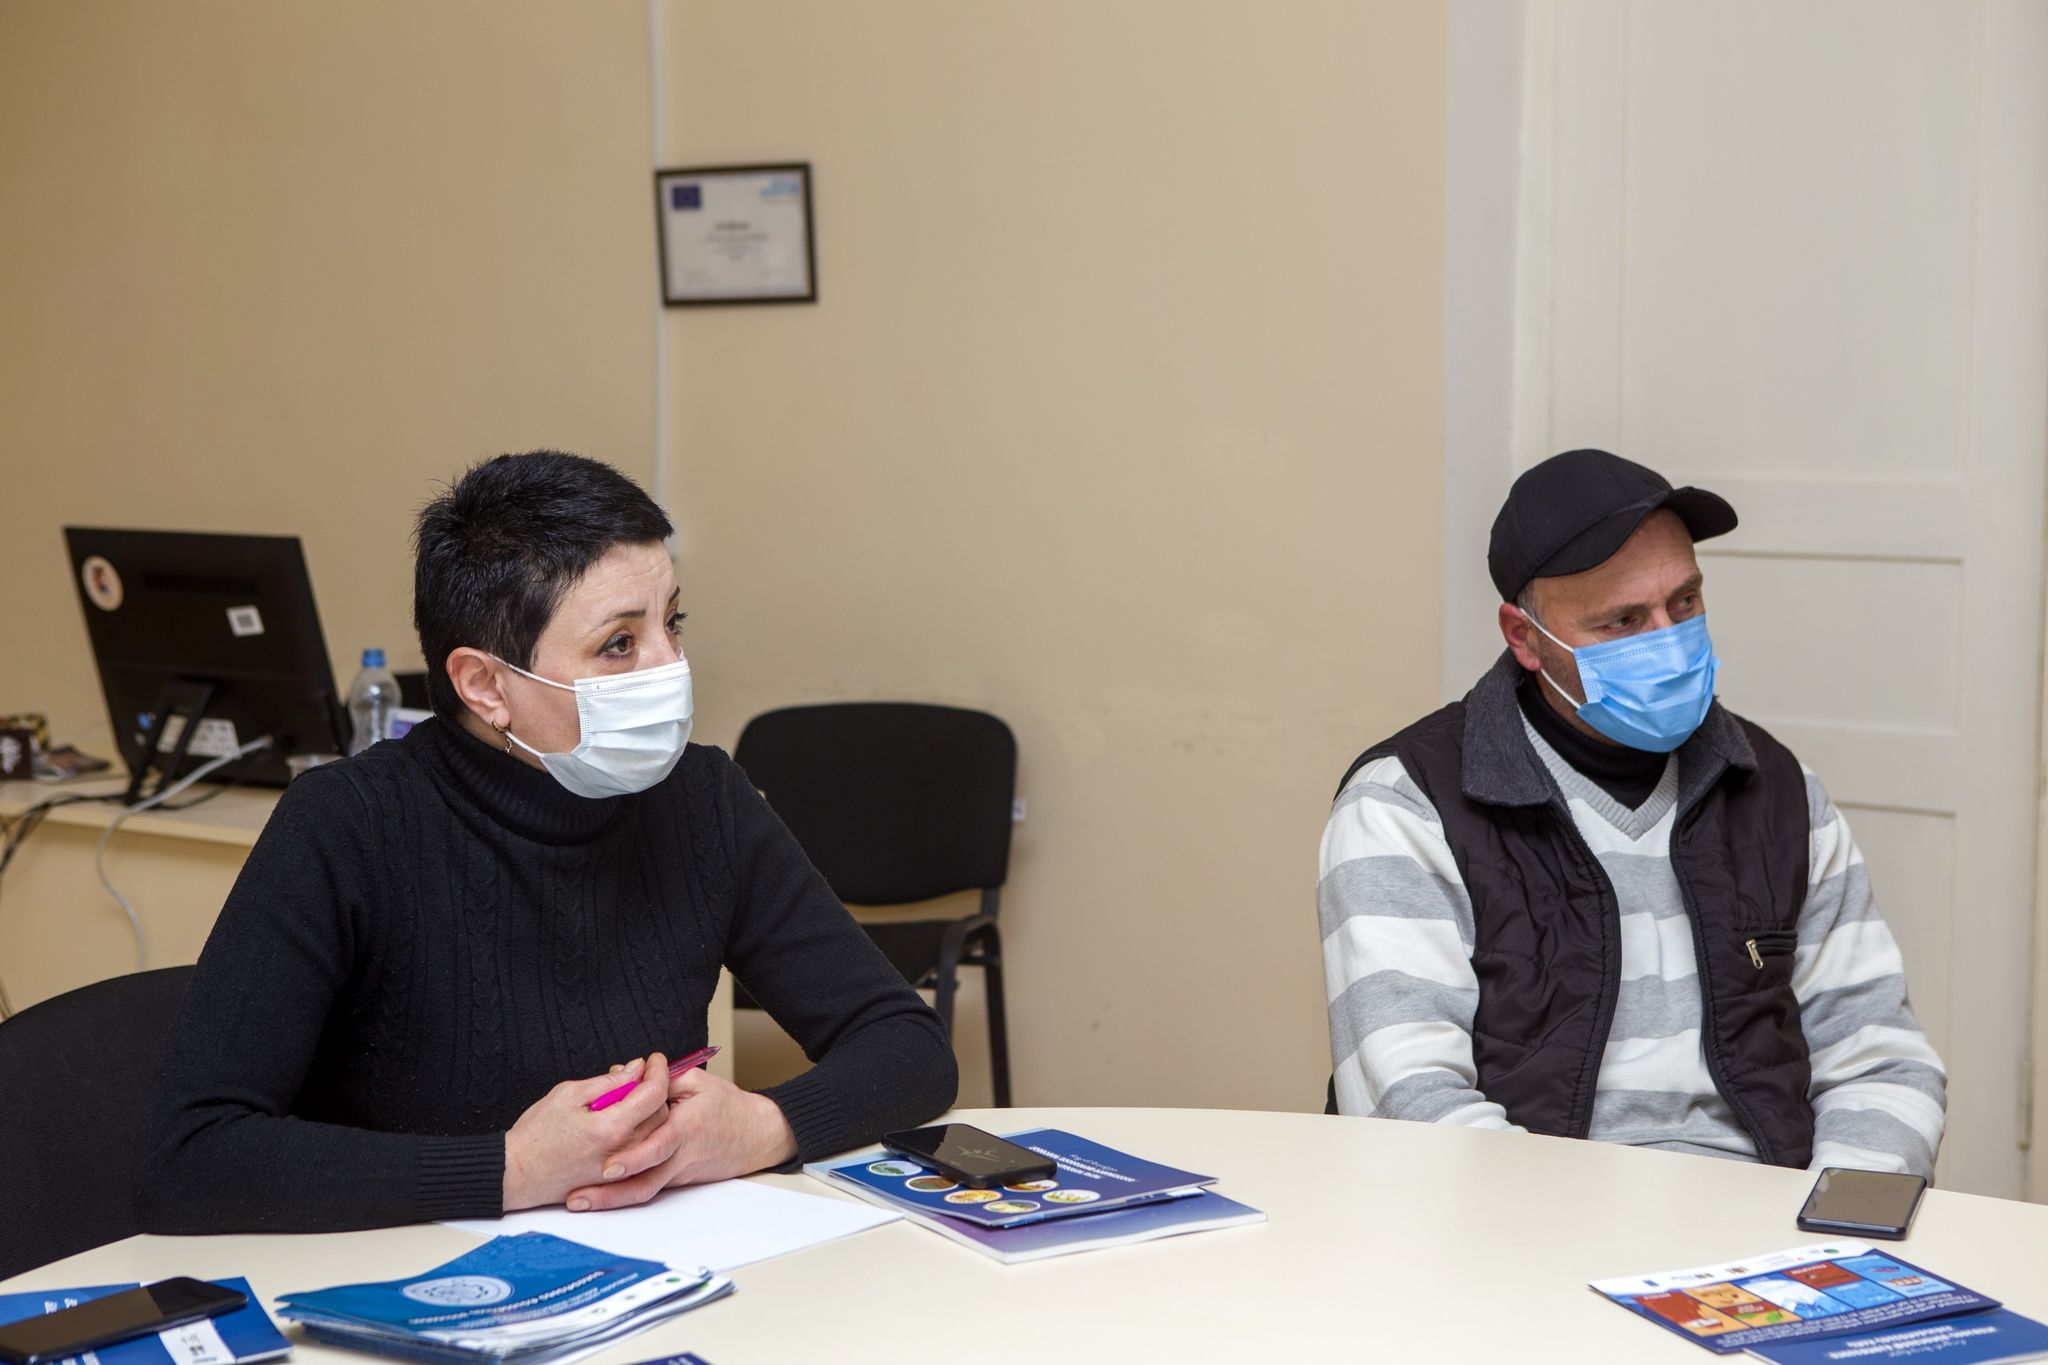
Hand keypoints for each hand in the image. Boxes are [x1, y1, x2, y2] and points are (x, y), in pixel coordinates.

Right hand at [502, 1054, 674, 1211]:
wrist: (515, 1174)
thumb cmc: (535, 1135)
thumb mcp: (568, 1094)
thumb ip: (608, 1082)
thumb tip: (636, 1069)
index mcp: (611, 1127)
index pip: (654, 1093)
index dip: (659, 1071)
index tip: (654, 1060)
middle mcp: (623, 1152)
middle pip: (662, 1114)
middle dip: (655, 1090)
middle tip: (634, 1077)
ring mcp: (622, 1169)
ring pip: (656, 1134)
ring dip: (649, 1112)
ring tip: (624, 1099)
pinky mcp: (617, 1181)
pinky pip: (643, 1153)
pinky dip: (641, 1133)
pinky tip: (622, 1122)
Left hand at [564, 1065, 798, 1211]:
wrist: (757, 1137)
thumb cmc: (728, 1107)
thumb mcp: (699, 1082)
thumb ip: (662, 1080)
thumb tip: (623, 1074)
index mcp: (687, 1128)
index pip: (659, 1146)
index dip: (634, 1158)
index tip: (608, 1166)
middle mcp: (681, 1157)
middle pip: (644, 1183)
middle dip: (609, 1194)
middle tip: (577, 1196)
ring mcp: (678, 1173)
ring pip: (643, 1191)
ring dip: (610, 1200)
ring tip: (578, 1202)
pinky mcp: (676, 1181)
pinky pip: (648, 1186)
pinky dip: (622, 1192)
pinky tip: (596, 1194)